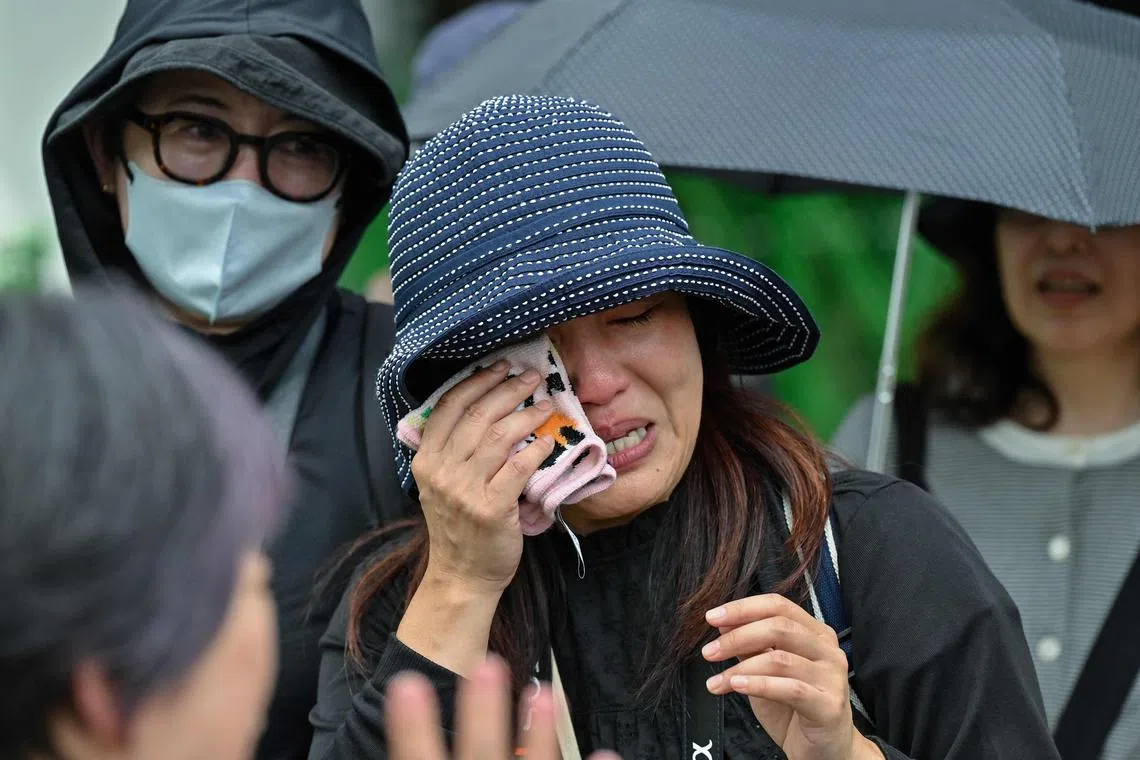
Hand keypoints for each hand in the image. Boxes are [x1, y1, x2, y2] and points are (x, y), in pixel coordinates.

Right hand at [385, 657, 621, 759]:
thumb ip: (431, 752)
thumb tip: (409, 703)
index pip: (418, 759)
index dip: (412, 725)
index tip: (407, 682)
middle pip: (480, 753)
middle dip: (484, 711)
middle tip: (488, 663)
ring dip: (541, 733)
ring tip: (543, 692)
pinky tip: (607, 754)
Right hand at [411, 361, 555, 593]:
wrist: (462, 576)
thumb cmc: (458, 527)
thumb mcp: (439, 485)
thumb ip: (451, 451)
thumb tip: (485, 408)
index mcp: (426, 460)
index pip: (449, 407)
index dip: (477, 381)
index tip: (500, 367)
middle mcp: (441, 471)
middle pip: (478, 416)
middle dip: (508, 389)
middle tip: (531, 377)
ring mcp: (465, 490)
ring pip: (500, 436)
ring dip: (527, 414)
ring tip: (545, 404)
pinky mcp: (492, 508)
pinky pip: (518, 467)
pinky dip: (536, 449)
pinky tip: (547, 440)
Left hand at [702, 594, 882, 759]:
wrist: (824, 750)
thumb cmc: (794, 709)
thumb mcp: (766, 672)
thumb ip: (750, 646)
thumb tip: (724, 623)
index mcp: (814, 633)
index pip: (778, 605)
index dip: (742, 608)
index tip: (712, 617)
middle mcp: (827, 649)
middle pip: (778, 627)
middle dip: (737, 636)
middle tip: (709, 652)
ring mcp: (832, 676)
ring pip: (779, 659)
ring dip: (740, 668)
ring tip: (717, 681)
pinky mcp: (829, 704)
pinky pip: (790, 688)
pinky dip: (758, 685)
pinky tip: (736, 686)